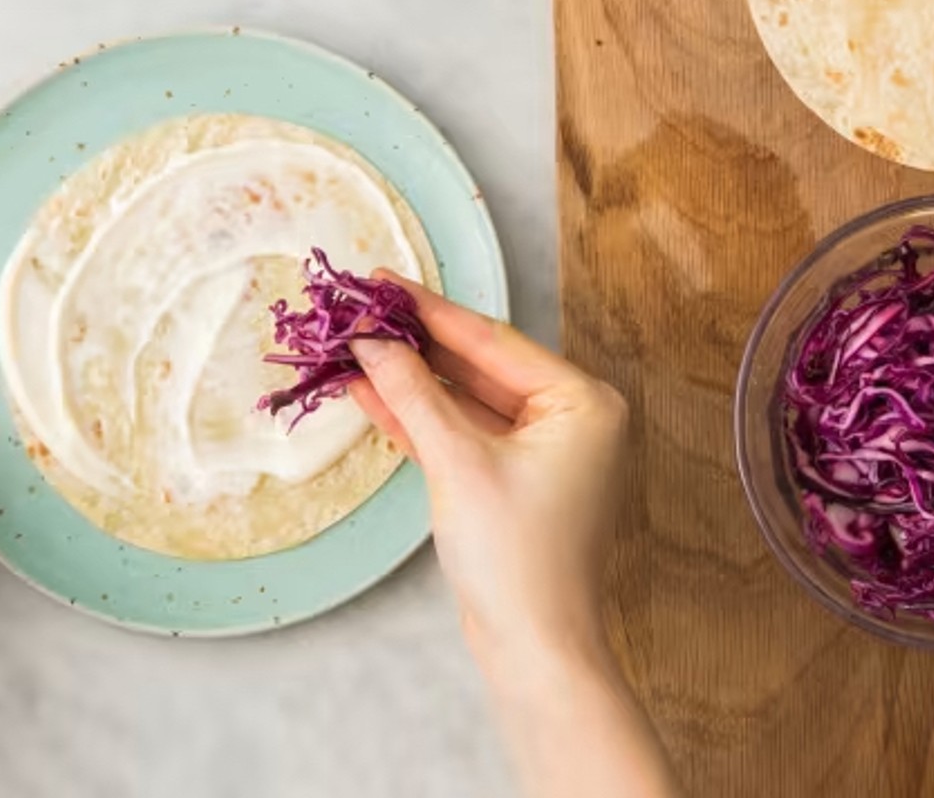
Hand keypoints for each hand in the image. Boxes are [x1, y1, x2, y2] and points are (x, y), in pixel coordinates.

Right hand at [352, 283, 682, 797]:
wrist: (534, 650)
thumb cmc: (518, 559)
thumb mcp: (459, 464)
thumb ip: (414, 395)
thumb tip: (373, 342)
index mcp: (582, 402)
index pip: (492, 340)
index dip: (430, 310)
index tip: (382, 282)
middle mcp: (569, 419)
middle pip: (477, 365)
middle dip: (415, 343)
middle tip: (359, 309)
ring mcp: (540, 450)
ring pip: (463, 399)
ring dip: (409, 379)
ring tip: (351, 345)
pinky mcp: (510, 480)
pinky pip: (461, 433)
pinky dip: (418, 418)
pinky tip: (369, 392)